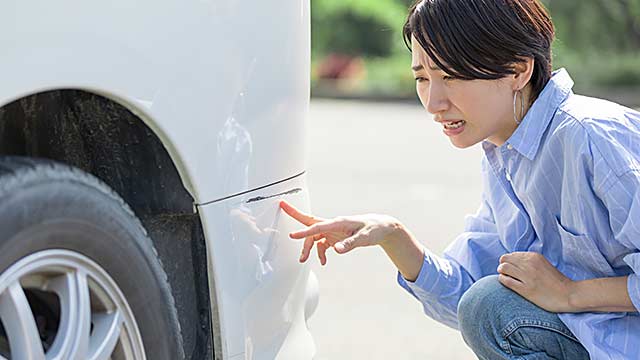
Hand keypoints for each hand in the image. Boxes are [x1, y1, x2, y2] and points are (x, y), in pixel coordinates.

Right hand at [279, 200, 400, 264]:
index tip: (293, 236)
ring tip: (304, 260)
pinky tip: (324, 261)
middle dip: (296, 220)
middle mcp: (333, 225)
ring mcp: (333, 231)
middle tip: (282, 207)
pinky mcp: (335, 237)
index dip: (304, 232)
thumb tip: (336, 250)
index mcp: (338, 222)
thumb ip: (349, 244)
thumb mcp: (364, 238)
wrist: (380, 227)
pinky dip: (320, 253)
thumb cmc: (373, 229)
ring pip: (314, 238)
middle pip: (310, 224)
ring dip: (308, 248)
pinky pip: (322, 244)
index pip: (317, 227)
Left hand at [497, 252, 575, 312]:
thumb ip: (530, 261)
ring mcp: (527, 277)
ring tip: (505, 276)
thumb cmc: (557, 281)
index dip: (508, 261)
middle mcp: (529, 264)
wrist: (569, 295)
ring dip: (501, 272)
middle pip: (505, 260)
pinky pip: (506, 281)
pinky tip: (506, 282)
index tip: (510, 267)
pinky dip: (503, 280)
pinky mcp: (526, 289)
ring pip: (503, 268)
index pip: (512, 254)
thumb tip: (513, 261)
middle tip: (506, 272)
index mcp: (534, 256)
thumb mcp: (543, 264)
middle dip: (502, 265)